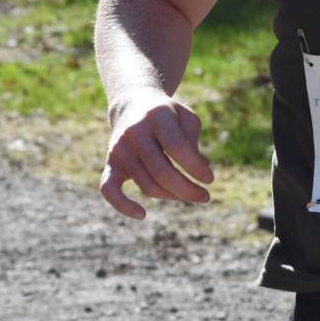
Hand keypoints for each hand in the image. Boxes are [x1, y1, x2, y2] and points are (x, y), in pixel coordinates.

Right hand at [100, 95, 214, 219]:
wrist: (132, 105)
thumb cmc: (168, 115)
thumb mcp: (186, 117)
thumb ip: (193, 141)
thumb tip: (201, 169)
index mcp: (156, 117)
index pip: (177, 148)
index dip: (195, 168)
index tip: (210, 179)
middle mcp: (134, 133)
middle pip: (162, 172)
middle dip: (188, 190)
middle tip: (206, 197)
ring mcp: (120, 150)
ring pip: (147, 185)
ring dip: (172, 196)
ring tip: (190, 194)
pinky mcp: (110, 164)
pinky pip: (109, 190)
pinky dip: (122, 205)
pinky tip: (142, 214)